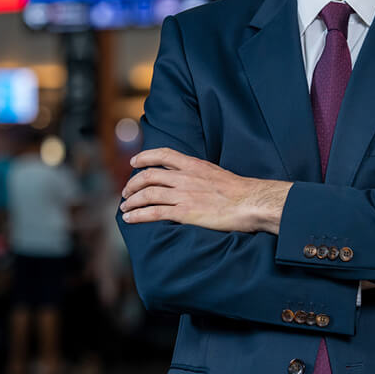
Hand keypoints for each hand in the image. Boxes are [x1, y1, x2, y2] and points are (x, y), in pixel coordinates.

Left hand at [120, 148, 291, 233]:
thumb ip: (199, 173)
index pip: (163, 155)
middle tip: (126, 192)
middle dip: (132, 184)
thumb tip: (191, 177)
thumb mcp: (216, 173)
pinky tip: (130, 218)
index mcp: (193, 165)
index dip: (144, 157)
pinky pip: (154, 212)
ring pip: (147, 194)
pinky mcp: (184, 212)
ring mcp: (183, 195)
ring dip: (131, 201)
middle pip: (148, 176)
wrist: (250, 202)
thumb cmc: (239, 191)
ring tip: (124, 208)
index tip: (134, 162)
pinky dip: (138, 215)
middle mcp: (184, 177)